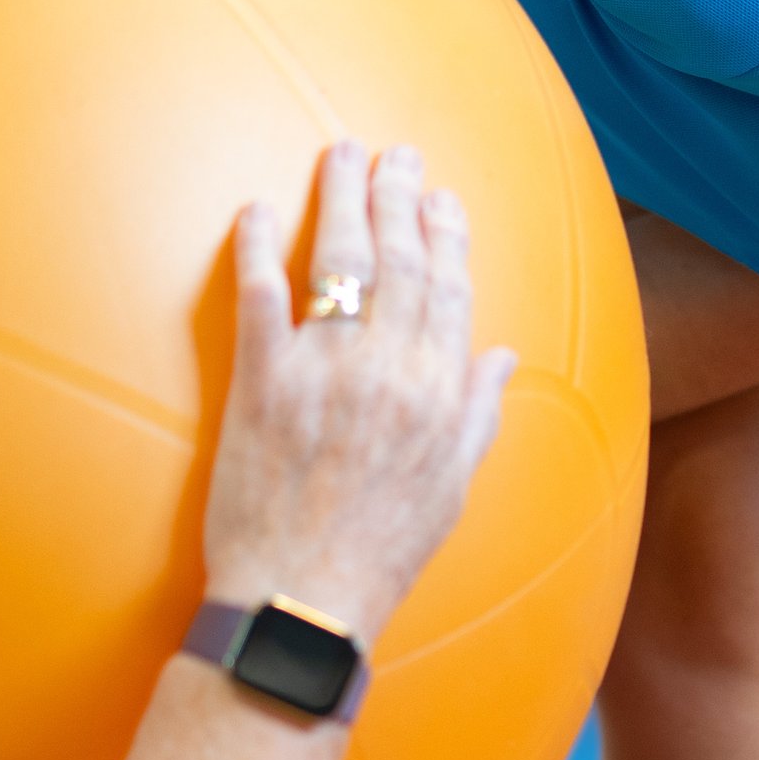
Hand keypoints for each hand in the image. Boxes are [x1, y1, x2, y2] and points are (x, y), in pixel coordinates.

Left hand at [203, 143, 514, 646]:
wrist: (303, 604)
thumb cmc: (379, 555)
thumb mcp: (451, 489)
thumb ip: (478, 414)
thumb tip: (500, 356)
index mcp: (442, 395)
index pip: (451, 289)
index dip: (446, 234)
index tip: (441, 196)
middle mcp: (392, 371)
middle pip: (400, 259)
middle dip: (398, 195)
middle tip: (391, 155)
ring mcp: (326, 372)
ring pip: (342, 260)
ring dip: (342, 199)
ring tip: (340, 156)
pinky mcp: (263, 383)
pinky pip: (263, 294)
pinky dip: (261, 245)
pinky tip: (259, 209)